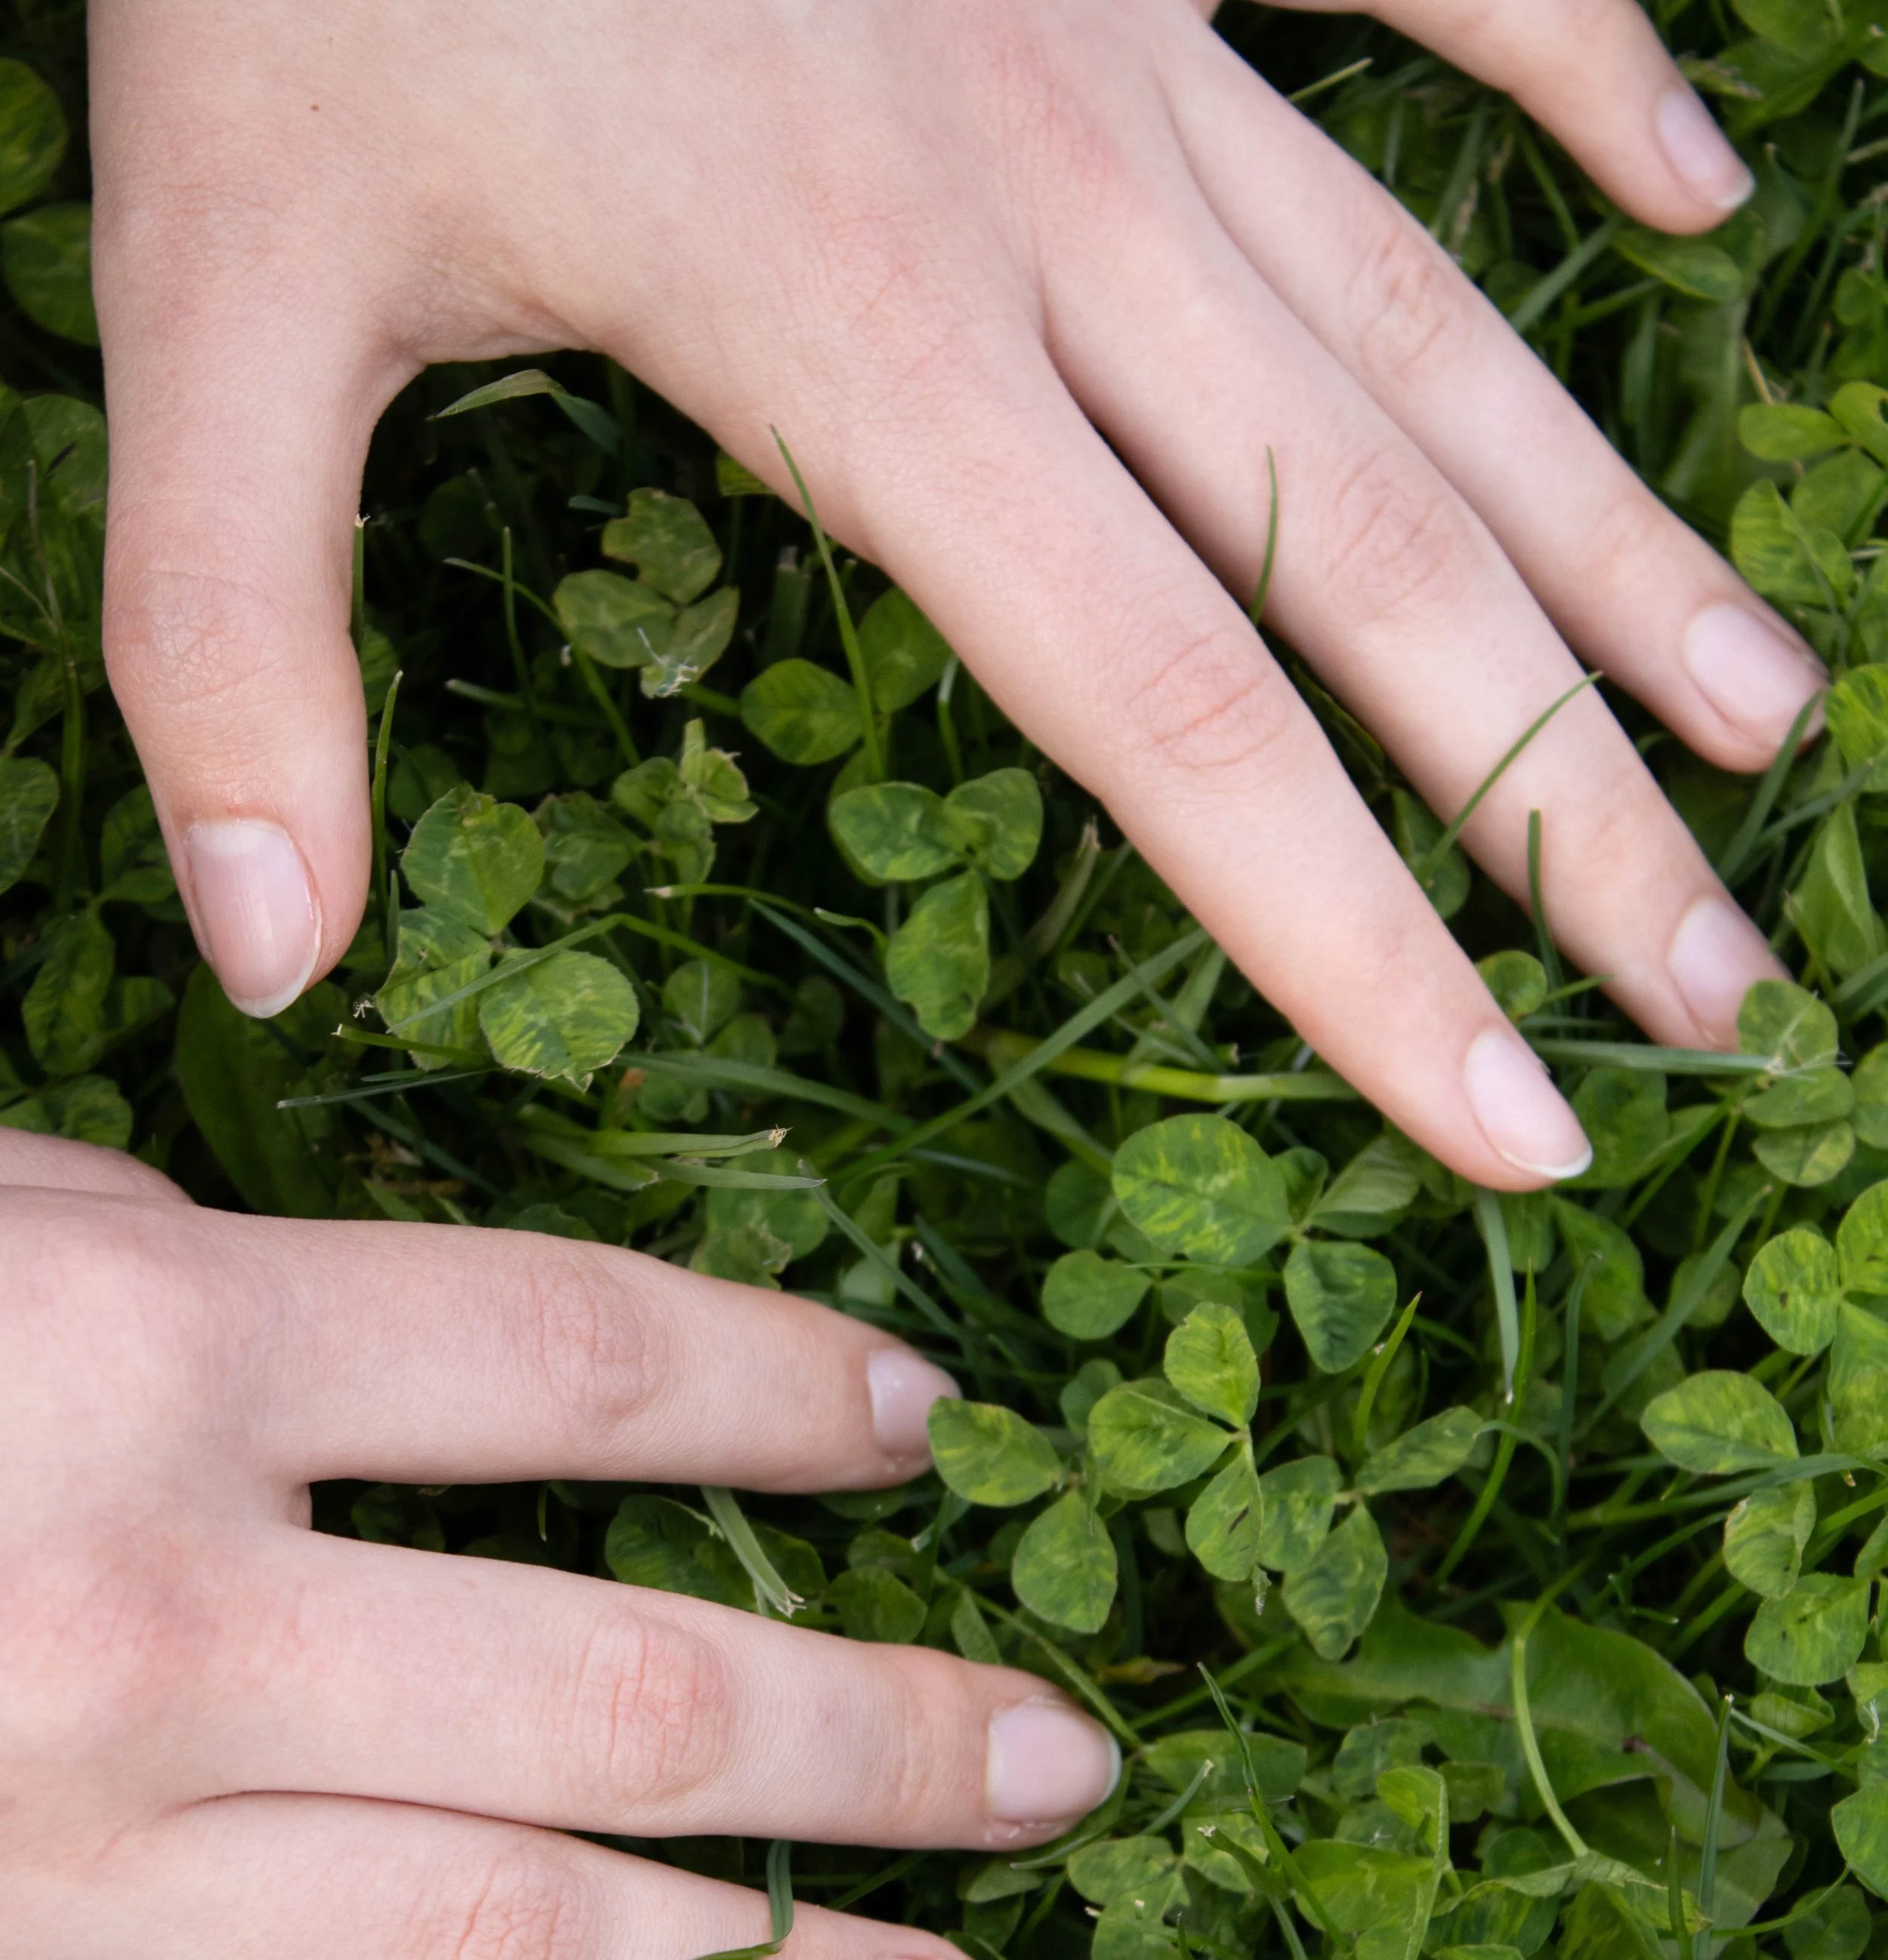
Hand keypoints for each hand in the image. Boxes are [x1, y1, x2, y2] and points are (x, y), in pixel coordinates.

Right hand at [0, 1133, 1113, 1959]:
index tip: (926, 1426)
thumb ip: (167, 1257)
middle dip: (872, 1737)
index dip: (783, 1391)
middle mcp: (152, 1628)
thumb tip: (350, 1320)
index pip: (573, 1363)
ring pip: (494, 1958)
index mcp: (156, 1356)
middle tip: (1060, 1772)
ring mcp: (55, 1880)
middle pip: (617, 1692)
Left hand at [92, 0, 1818, 1189]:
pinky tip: (1697, 206)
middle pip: (1382, 562)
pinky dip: (1580, 64)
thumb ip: (225, 630)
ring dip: (1623, 543)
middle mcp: (1054, 203)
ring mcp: (1125, 25)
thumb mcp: (207, 277)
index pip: (1180, 720)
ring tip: (1775, 729)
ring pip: (1439, 330)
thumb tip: (266, 955)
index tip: (1516, 1126)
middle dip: (1568, 805)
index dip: (1364, 951)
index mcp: (863, 336)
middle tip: (1726, 992)